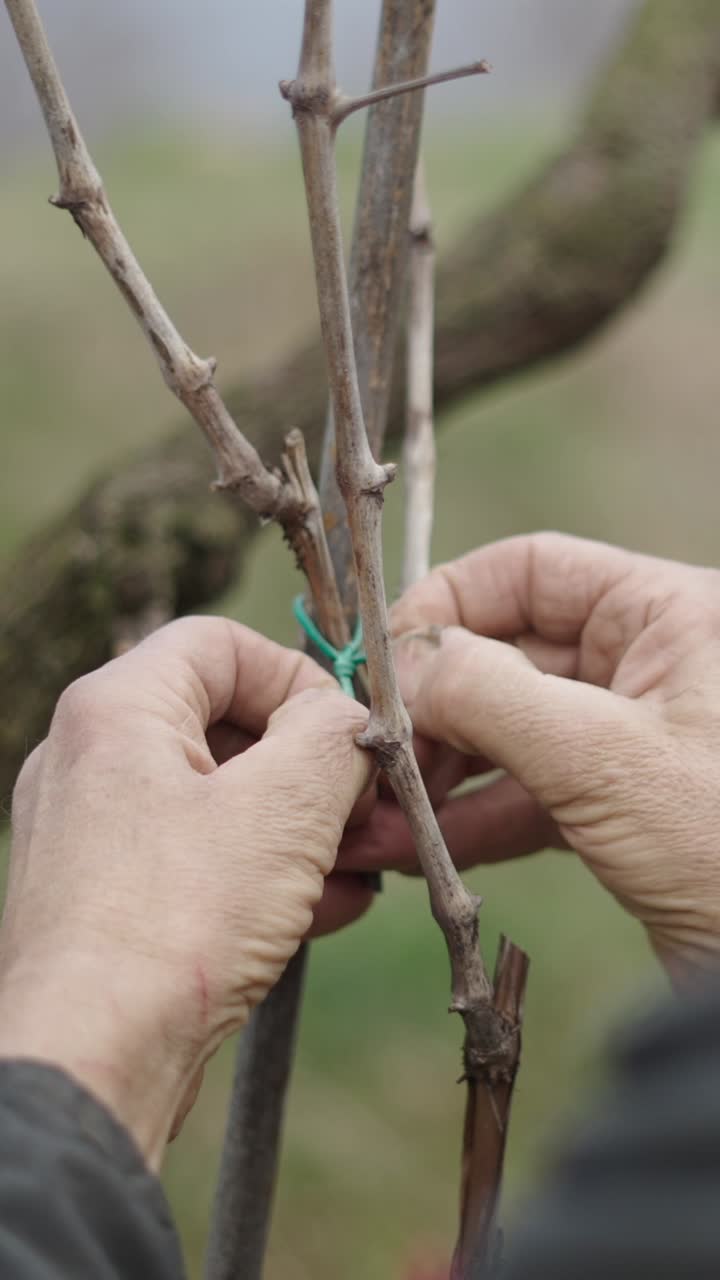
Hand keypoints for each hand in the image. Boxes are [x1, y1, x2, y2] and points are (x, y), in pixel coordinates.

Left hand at [0, 617, 372, 1165]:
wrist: (87, 1065)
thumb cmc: (177, 923)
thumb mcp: (285, 808)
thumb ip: (334, 736)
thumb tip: (349, 721)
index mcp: (117, 708)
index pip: (221, 643)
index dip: (299, 676)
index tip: (348, 736)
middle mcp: (91, 758)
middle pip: (225, 723)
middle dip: (312, 767)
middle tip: (369, 811)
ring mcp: (95, 832)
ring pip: (220, 799)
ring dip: (301, 828)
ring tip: (362, 868)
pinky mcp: (108, 898)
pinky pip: (200, 859)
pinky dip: (264, 873)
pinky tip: (326, 911)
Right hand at [340, 533, 719, 984]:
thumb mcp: (603, 758)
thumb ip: (489, 695)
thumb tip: (401, 664)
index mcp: (668, 614)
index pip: (530, 570)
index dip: (446, 605)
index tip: (380, 663)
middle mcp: (648, 663)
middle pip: (507, 653)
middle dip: (432, 708)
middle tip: (368, 755)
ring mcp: (630, 738)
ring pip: (508, 731)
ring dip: (437, 772)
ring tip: (372, 816)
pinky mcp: (619, 807)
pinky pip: (527, 794)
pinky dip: (469, 819)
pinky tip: (409, 851)